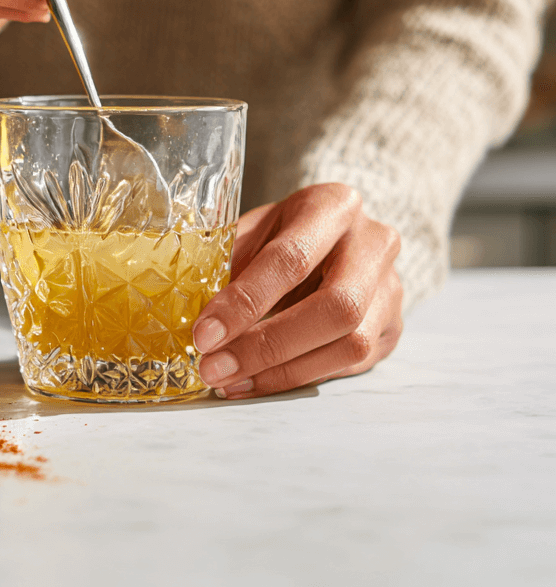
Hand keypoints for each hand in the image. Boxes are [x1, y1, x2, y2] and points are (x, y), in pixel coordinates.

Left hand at [193, 183, 402, 397]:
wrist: (340, 236)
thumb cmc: (286, 231)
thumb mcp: (255, 229)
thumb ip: (230, 261)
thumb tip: (193, 312)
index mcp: (334, 206)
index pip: (291, 259)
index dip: (246, 302)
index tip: (205, 334)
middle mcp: (374, 244)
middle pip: (335, 307)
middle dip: (268, 346)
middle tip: (215, 367)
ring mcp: (391, 288)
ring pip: (351, 345)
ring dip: (283, 372)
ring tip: (229, 381)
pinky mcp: (392, 328)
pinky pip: (350, 365)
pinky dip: (298, 377)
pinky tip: (257, 381)